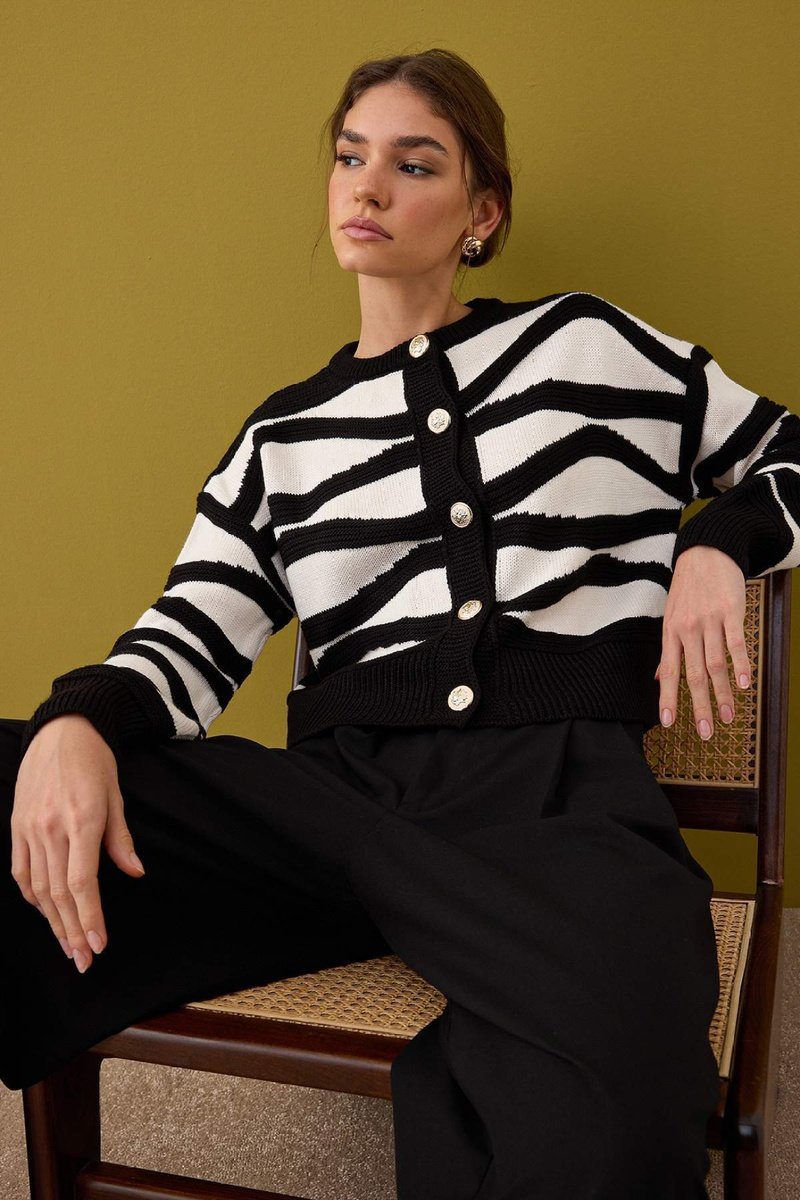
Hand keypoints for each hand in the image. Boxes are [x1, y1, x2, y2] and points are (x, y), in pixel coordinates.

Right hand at [10, 714, 145, 972]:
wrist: (61, 729)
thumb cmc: (95, 761)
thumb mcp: (116, 796)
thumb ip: (121, 838)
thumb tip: (135, 872)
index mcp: (81, 820)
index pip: (81, 882)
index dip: (89, 917)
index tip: (98, 945)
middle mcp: (51, 828)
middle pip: (58, 893)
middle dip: (72, 931)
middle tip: (84, 961)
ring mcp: (29, 828)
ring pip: (38, 888)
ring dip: (53, 921)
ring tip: (69, 947)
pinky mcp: (17, 826)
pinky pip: (22, 871)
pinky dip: (33, 897)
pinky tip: (46, 914)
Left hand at [656, 545, 750, 739]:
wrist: (706, 553)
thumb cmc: (687, 589)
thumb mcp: (670, 617)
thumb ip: (668, 650)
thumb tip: (658, 677)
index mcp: (670, 633)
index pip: (668, 672)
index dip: (667, 699)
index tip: (668, 724)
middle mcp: (687, 630)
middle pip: (693, 675)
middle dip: (699, 706)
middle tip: (706, 732)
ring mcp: (709, 621)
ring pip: (715, 664)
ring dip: (723, 694)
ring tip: (729, 717)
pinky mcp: (730, 612)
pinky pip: (735, 643)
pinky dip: (740, 664)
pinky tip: (745, 684)